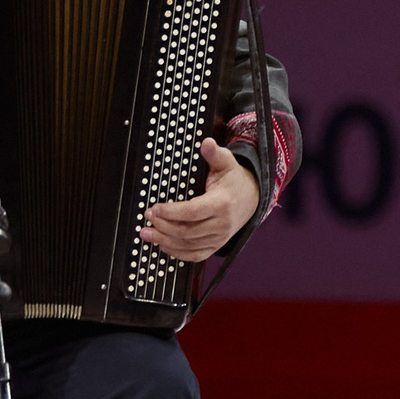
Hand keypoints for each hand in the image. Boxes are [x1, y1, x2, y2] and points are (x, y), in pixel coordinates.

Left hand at [140, 137, 258, 261]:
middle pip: (187, 231)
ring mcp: (220, 238)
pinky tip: (163, 245)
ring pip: (188, 246)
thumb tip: (207, 142)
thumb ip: (214, 154)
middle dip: (162, 227)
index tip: (154, 208)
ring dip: (165, 241)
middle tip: (147, 219)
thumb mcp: (227, 163)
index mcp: (222, 204)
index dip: (170, 212)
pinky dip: (177, 253)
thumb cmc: (234, 180)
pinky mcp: (216, 245)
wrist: (252, 198)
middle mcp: (222, 224)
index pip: (191, 212)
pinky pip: (195, 256)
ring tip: (147, 234)